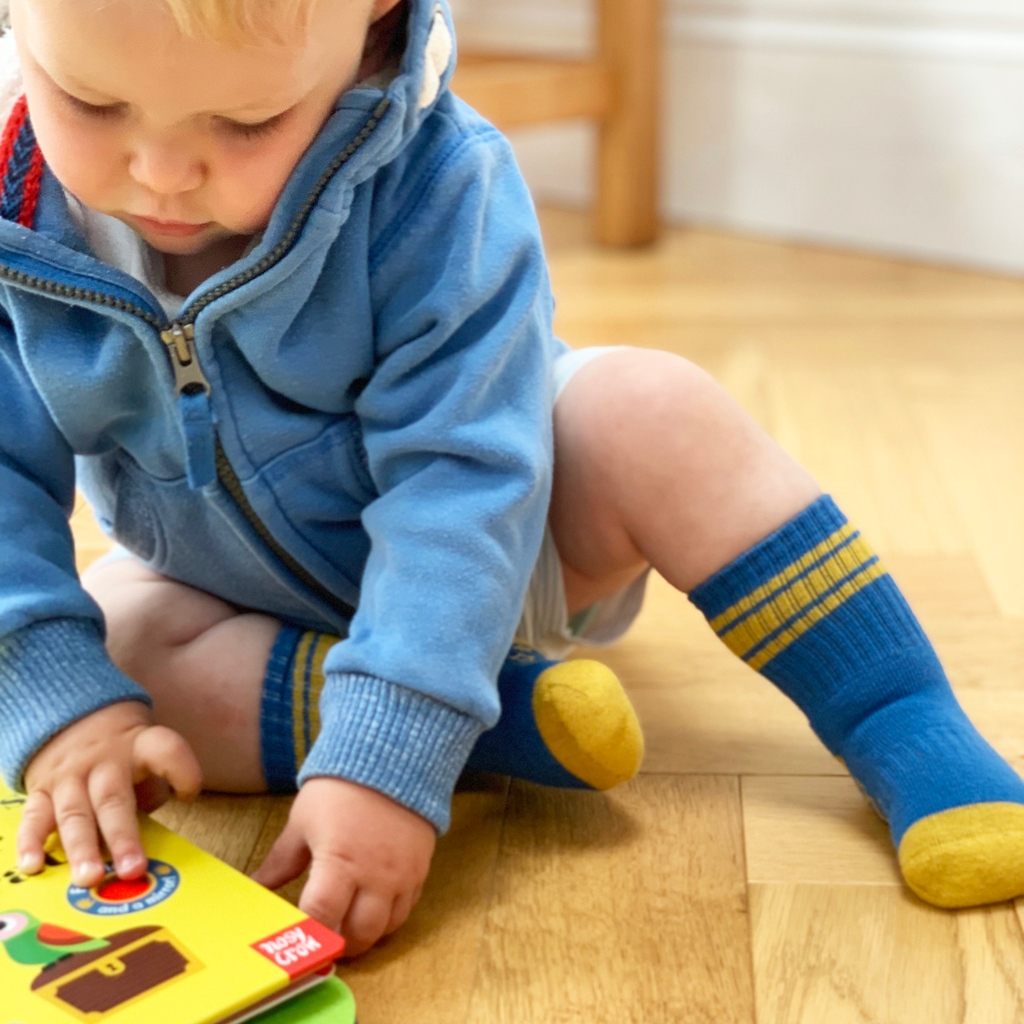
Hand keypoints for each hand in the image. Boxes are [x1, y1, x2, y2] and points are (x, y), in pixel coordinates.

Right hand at [18, 701, 201, 887]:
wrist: (72, 717)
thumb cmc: (123, 751)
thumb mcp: (146, 754)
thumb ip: (150, 789)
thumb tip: (147, 838)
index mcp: (139, 746)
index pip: (165, 750)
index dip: (181, 770)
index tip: (189, 794)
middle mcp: (104, 762)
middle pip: (114, 799)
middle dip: (123, 837)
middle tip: (133, 870)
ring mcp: (70, 776)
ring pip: (75, 814)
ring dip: (82, 849)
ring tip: (89, 879)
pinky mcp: (41, 791)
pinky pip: (34, 818)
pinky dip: (31, 843)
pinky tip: (34, 866)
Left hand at [251, 777, 435, 957]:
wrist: (391, 757)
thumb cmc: (340, 788)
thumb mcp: (303, 820)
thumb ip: (281, 860)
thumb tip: (256, 886)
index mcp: (340, 864)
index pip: (322, 918)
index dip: (309, 936)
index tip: (298, 940)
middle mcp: (375, 877)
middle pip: (359, 934)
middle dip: (340, 945)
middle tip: (325, 940)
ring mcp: (402, 875)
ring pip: (387, 927)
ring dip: (366, 934)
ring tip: (348, 926)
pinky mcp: (420, 868)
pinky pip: (407, 908)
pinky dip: (389, 916)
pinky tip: (374, 906)